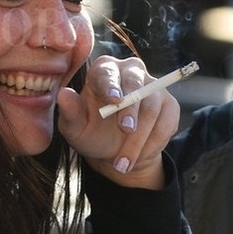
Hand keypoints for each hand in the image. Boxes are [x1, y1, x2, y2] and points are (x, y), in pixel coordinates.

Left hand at [55, 54, 179, 189]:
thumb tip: (63, 94)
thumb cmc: (91, 132)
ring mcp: (154, 87)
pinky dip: (153, 144)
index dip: (111, 84)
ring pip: (153, 107)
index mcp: (104, 70)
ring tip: (123, 163)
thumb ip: (71, 112)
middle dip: (131, 108)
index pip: (108, 72)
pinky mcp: (169, 105)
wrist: (115, 152)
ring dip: (140, 137)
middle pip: (136, 84)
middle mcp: (131, 71)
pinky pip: (167, 123)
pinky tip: (138, 157)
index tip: (113, 99)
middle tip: (126, 129)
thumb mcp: (75, 127)